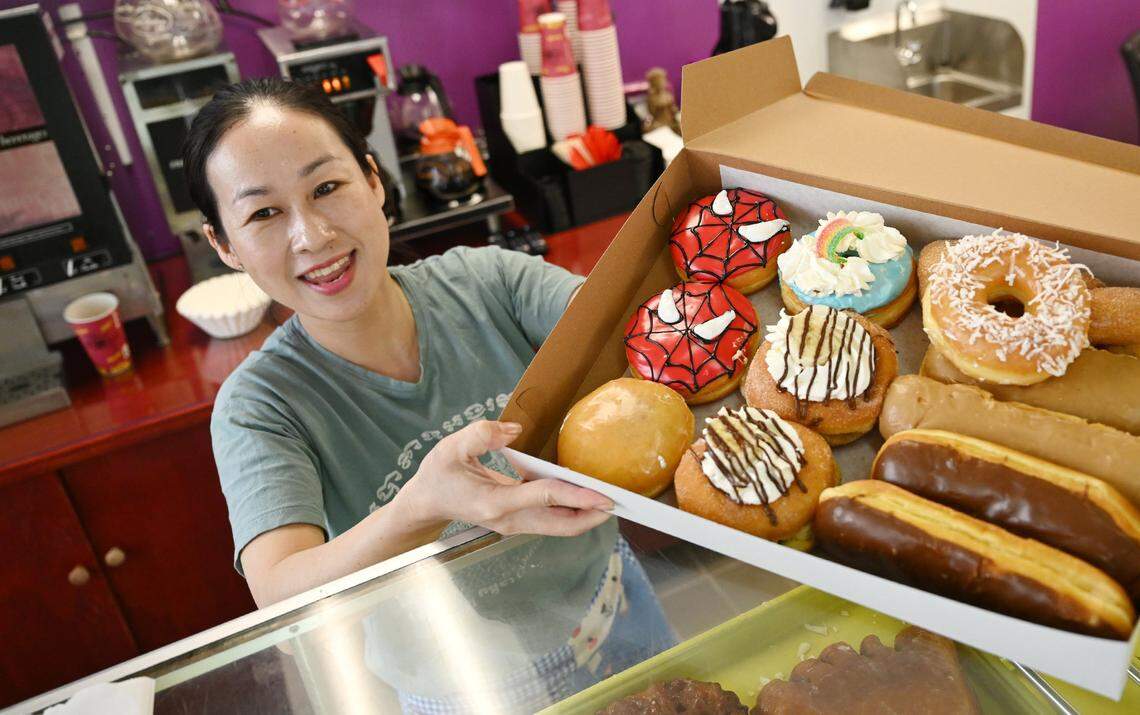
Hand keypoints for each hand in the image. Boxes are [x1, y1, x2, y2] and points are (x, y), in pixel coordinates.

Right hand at [396, 420, 613, 536]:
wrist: (426, 503)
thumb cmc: (438, 474)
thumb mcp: (451, 447)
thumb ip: (481, 434)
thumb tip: (514, 431)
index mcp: (494, 503)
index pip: (544, 498)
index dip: (576, 495)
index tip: (604, 495)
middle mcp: (508, 520)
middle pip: (560, 525)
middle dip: (592, 515)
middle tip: (623, 503)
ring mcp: (513, 525)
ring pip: (559, 527)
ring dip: (586, 516)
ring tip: (612, 500)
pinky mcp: (517, 522)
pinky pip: (551, 521)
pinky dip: (572, 512)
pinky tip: (587, 498)